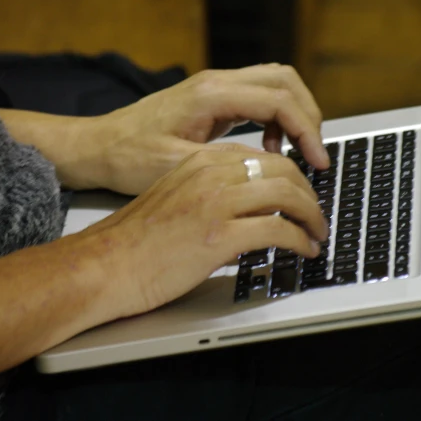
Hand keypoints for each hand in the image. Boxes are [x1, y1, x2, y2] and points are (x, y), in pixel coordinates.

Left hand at [80, 64, 329, 194]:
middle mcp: (217, 82)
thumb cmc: (128, 158)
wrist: (98, 147)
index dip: (307, 131)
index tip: (318, 162)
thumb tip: (274, 169)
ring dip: (295, 114)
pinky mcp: (213, 98)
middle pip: (286, 80)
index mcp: (210, 94)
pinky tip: (269, 148)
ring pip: (276, 84)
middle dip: (309, 115)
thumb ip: (227, 163)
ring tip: (298, 152)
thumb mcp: (178, 167)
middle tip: (315, 154)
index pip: (279, 100)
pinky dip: (276, 118)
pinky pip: (259, 97)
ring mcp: (216, 87)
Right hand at [81, 149, 328, 318]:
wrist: (104, 263)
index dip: (291, 176)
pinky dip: (300, 240)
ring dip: (311, 216)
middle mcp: (211, 174)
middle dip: (309, 194)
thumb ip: (210, 189)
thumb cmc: (135, 238)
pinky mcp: (220, 236)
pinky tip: (304, 250)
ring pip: (287, 196)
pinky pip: (279, 230)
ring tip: (316, 233)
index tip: (300, 193)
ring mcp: (217, 203)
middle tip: (316, 215)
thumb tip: (247, 204)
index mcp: (201, 160)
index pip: (263, 157)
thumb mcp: (175, 195)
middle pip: (283, 171)